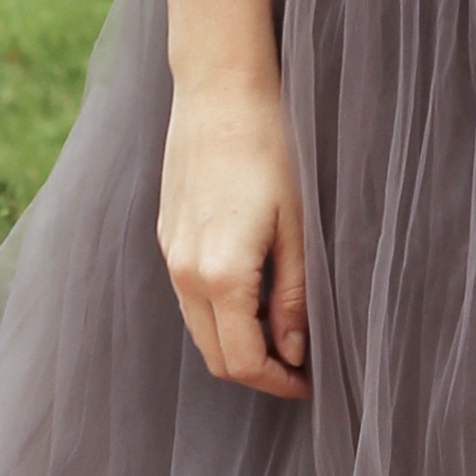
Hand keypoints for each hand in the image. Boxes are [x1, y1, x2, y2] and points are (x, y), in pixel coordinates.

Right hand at [159, 78, 309, 400]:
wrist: (219, 93)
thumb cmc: (271, 151)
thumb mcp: (298, 227)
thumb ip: (293, 296)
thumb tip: (292, 350)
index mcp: (221, 276)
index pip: (243, 360)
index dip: (277, 383)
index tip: (309, 382)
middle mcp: (185, 273)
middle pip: (215, 354)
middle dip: (257, 371)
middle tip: (299, 366)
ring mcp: (170, 254)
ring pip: (199, 328)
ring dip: (237, 342)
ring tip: (282, 330)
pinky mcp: (167, 235)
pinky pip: (189, 296)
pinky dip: (220, 312)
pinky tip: (255, 291)